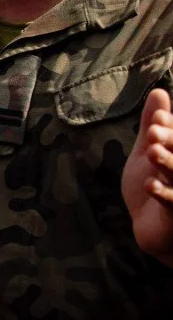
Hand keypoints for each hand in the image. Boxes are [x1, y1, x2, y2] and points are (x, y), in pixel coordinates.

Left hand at [122, 89, 172, 265]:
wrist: (150, 228)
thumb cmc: (153, 185)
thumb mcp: (148, 151)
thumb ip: (154, 125)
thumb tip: (159, 92)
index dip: (171, 128)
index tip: (158, 117)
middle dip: (172, 142)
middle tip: (154, 131)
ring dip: (169, 164)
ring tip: (153, 151)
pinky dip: (163, 194)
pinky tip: (150, 184)